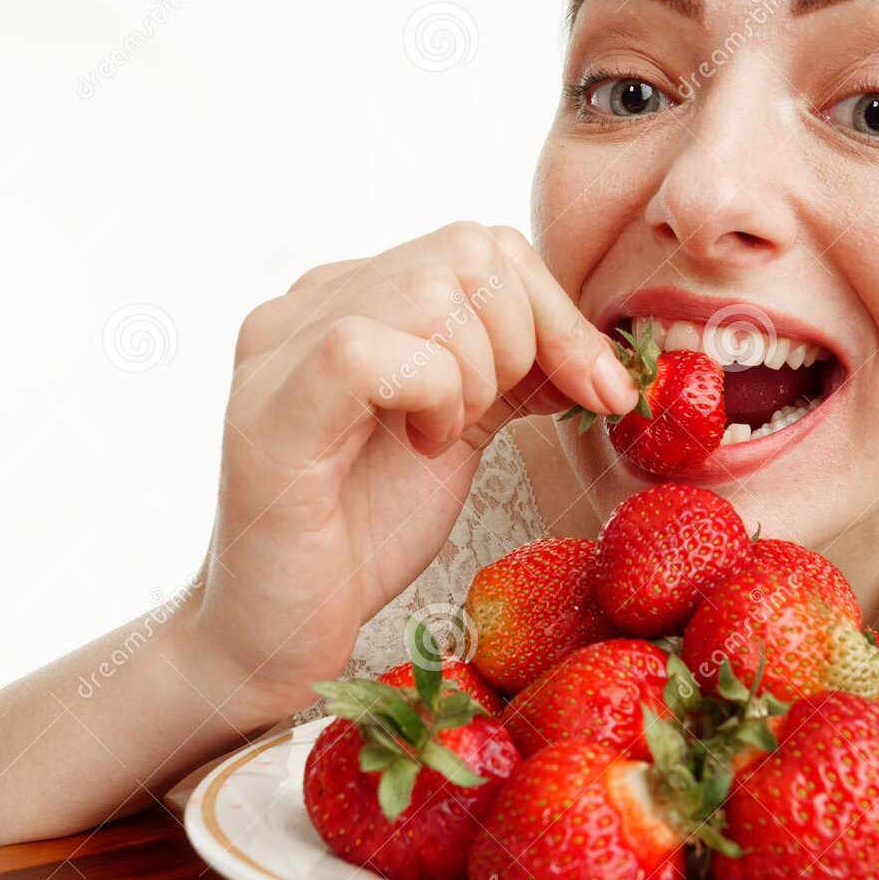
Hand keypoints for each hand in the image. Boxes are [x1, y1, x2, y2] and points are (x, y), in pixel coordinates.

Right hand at [179, 223, 635, 727]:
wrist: (281, 633)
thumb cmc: (363, 535)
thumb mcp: (462, 430)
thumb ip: (516, 373)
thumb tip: (607, 357)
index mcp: (352, 297)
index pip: (486, 247)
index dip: (558, 314)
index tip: (600, 392)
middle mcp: (306, 303)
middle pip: (469, 251)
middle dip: (523, 342)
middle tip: (488, 422)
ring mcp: (278, 349)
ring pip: (430, 287)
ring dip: (474, 376)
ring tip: (440, 439)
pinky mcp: (271, 409)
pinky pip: (369, 347)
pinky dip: (428, 397)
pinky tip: (418, 448)